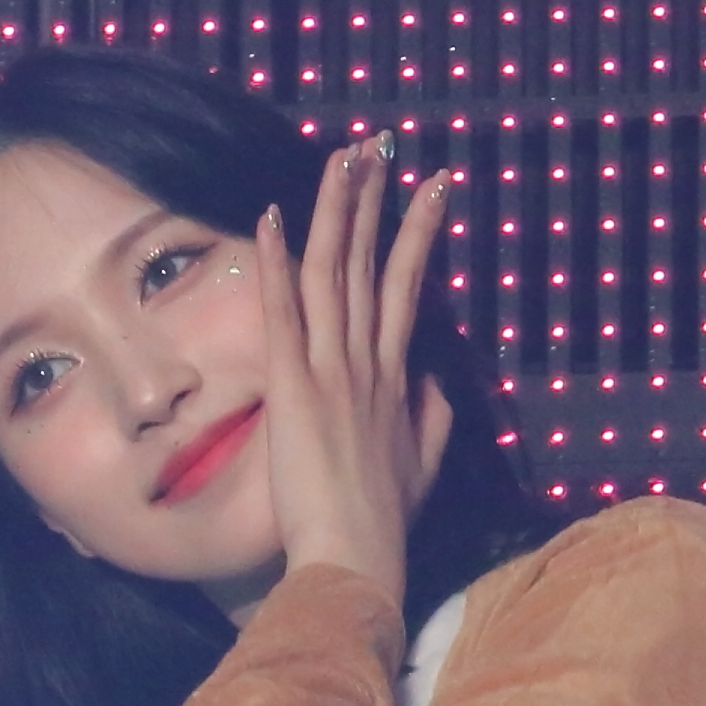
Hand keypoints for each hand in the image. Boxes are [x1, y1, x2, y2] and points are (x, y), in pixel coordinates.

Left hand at [257, 133, 456, 612]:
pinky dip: (277, 263)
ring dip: (337, 211)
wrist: (357, 557)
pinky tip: (271, 217)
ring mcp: (334, 370)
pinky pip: (284, 313)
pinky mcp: (296, 386)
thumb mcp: (422, 463)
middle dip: (376, 201)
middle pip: (374, 264)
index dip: (419, 234)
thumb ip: (430, 416)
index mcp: (397, 379)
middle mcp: (369, 362)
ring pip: (336, 273)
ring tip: (341, 159)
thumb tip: (434, 381)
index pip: (409, 289)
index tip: (434, 187)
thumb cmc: (383, 521)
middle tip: (378, 147)